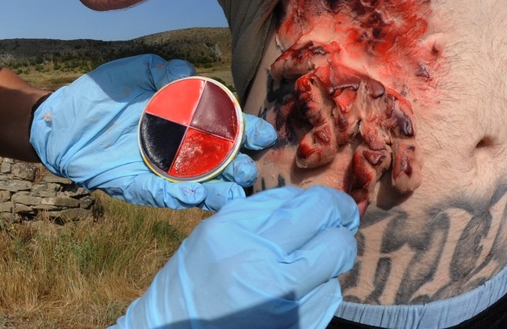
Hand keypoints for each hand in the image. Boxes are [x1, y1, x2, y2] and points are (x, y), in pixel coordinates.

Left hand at [29, 55, 276, 211]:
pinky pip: (157, 194)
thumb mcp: (136, 72)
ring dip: (215, 190)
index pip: (221, 129)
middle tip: (251, 166)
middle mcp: (173, 150)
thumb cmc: (101, 95)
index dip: (244, 132)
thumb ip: (163, 70)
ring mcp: (154, 170)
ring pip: (193, 186)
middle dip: (237, 166)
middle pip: (215, 163)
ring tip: (234, 191)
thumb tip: (187, 73)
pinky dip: (176, 196)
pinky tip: (194, 195)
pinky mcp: (131, 184)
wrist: (60, 118)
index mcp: (181, 123)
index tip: (265, 133)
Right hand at [114, 186, 359, 328]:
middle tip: (344, 223)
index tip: (334, 205)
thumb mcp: (216, 231)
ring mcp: (279, 299)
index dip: (330, 201)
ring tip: (308, 260)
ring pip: (334, 267)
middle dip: (344, 224)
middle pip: (331, 234)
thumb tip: (310, 204)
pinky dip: (320, 287)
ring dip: (330, 259)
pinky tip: (299, 288)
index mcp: (235, 229)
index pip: (303, 204)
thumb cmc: (194, 275)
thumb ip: (260, 215)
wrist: (174, 326)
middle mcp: (259, 261)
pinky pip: (326, 297)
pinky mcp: (291, 324)